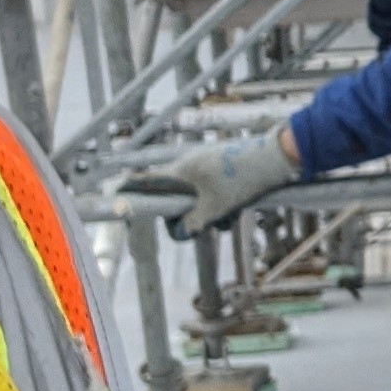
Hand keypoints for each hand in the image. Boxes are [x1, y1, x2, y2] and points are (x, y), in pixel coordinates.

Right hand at [120, 132, 296, 234]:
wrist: (278, 158)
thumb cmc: (244, 179)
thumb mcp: (216, 208)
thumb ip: (192, 223)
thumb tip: (179, 232)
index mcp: (182, 171)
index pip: (146, 180)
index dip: (130, 189)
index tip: (112, 193)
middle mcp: (190, 165)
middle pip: (175, 198)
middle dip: (190, 215)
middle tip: (209, 222)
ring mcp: (206, 166)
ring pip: (197, 198)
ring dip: (211, 213)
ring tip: (232, 214)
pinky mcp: (222, 168)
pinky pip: (212, 193)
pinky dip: (222, 205)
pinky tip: (239, 208)